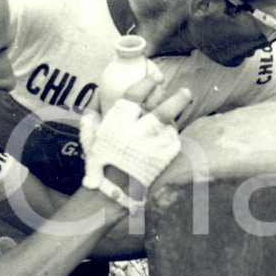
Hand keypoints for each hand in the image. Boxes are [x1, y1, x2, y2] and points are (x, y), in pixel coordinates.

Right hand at [79, 75, 191, 212]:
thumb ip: (90, 123)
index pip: (135, 95)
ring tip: (178, 113)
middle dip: (177, 98)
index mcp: (117, 124)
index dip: (146, 83)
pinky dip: (173, 138)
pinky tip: (169, 137)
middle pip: (162, 109)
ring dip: (175, 119)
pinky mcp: (163, 160)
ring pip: (171, 126)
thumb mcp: (90, 144)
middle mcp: (136, 133)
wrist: (112, 199)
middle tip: (186, 91)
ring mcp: (152, 147)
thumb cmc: (98, 169)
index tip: (155, 76)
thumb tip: (92, 108)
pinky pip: (173, 142)